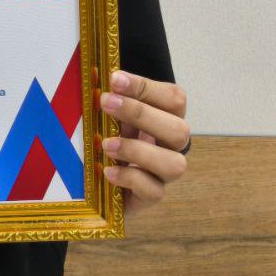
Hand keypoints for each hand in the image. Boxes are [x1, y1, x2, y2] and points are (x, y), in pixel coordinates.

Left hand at [98, 71, 188, 215]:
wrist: (104, 183)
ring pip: (175, 165)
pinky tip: (108, 171)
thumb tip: (96, 80)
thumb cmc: (111, 137)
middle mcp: (172, 146)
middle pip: (179, 130)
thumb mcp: (112, 116)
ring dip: (138, 150)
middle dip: (141, 114)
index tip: (114, 79)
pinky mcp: (151, 196)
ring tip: (106, 144)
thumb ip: (112, 101)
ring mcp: (164, 173)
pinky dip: (130, 178)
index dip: (146, 87)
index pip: (173, 98)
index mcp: (166, 118)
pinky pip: (154, 191)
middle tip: (106, 103)